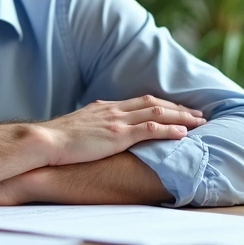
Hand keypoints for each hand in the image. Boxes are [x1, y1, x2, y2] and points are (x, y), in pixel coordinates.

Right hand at [36, 95, 205, 165]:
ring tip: (199, 121)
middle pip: (153, 103)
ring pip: (157, 113)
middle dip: (178, 108)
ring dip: (181, 116)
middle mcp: (113, 110)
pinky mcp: (118, 135)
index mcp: (104, 108)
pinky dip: (169, 130)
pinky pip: (150, 130)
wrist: (44, 141)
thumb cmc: (54, 142)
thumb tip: (94, 138)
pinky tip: (184, 134)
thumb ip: (90, 130)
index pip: (140, 102)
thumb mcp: (75, 130)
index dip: (162, 105)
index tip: (177, 109)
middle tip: (197, 113)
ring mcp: (116, 121)